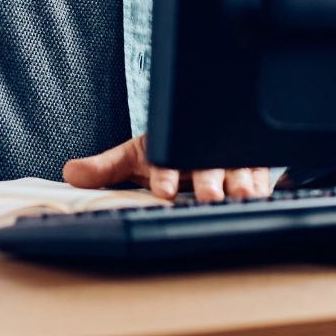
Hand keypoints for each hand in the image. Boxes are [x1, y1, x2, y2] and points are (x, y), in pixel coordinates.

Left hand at [62, 134, 274, 203]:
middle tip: (207, 196)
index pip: (169, 159)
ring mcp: (232, 162)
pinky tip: (261, 202)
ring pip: (242, 173)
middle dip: (209, 182)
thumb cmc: (167, 150)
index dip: (167, 174)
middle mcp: (204, 154)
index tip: (163, 189)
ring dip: (241, 186)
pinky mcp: (256, 170)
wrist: (200, 132)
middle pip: (211, 168)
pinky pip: (265, 181)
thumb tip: (70, 174)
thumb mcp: (135, 155)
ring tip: (239, 197)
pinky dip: (264, 192)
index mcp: (173, 148)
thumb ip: (104, 167)